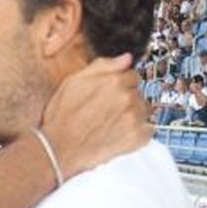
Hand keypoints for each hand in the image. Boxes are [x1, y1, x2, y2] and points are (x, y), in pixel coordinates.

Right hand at [38, 54, 153, 178]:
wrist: (58, 149)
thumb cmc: (61, 117)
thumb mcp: (73, 81)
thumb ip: (102, 66)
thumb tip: (125, 58)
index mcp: (114, 81)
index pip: (132, 75)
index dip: (121, 84)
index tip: (111, 94)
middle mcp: (127, 97)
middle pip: (139, 92)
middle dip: (127, 99)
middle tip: (108, 112)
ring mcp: (133, 118)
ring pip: (144, 110)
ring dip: (133, 115)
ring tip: (113, 124)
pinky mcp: (137, 137)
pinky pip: (149, 130)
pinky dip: (139, 133)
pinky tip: (121, 135)